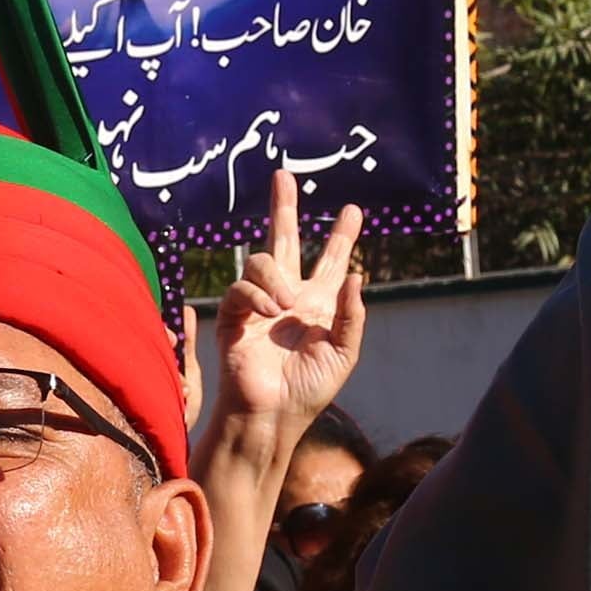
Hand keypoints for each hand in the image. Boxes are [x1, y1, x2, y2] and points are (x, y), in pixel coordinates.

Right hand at [210, 168, 367, 444]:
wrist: (272, 415)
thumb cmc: (309, 391)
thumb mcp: (344, 353)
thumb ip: (352, 315)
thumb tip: (355, 273)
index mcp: (318, 306)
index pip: (330, 261)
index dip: (342, 237)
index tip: (353, 210)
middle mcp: (287, 297)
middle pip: (283, 240)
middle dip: (284, 207)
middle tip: (285, 175)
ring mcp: (258, 304)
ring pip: (261, 260)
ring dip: (276, 278)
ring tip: (286, 307)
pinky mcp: (234, 316)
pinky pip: (242, 287)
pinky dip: (257, 295)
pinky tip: (271, 312)